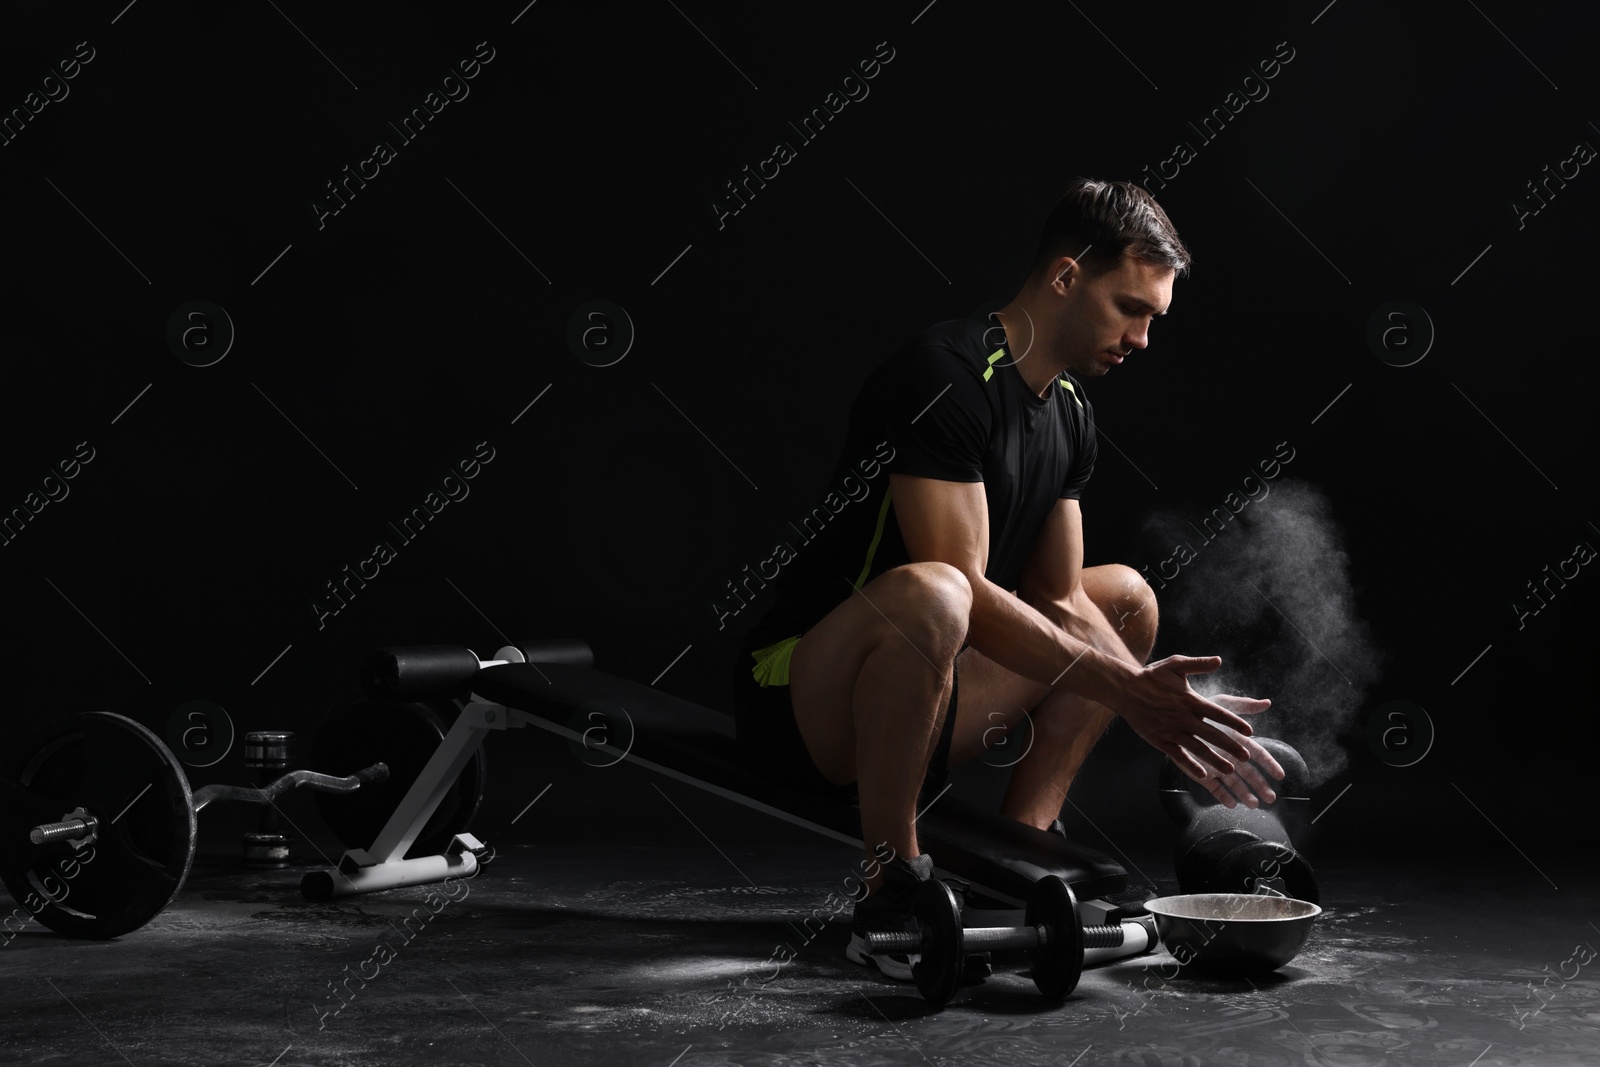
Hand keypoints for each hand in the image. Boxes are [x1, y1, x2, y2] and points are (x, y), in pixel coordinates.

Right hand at [1115, 655, 1280, 797]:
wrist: (1125, 690)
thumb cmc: (1152, 676)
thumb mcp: (1175, 664)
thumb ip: (1198, 663)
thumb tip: (1219, 660)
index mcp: (1189, 700)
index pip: (1217, 713)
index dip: (1234, 722)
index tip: (1249, 732)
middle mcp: (1182, 717)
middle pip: (1211, 735)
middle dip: (1230, 747)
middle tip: (1246, 757)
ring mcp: (1171, 731)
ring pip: (1197, 749)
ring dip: (1215, 761)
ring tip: (1231, 771)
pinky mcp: (1160, 741)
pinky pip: (1178, 756)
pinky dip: (1191, 766)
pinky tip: (1204, 776)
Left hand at [1179, 702, 1285, 808]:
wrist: (1173, 718)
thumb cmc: (1201, 709)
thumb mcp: (1222, 704)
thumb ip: (1243, 705)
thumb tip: (1267, 702)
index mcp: (1238, 742)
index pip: (1258, 755)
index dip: (1270, 765)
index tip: (1280, 775)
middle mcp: (1230, 756)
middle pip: (1249, 774)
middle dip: (1260, 786)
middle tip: (1270, 798)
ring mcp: (1217, 766)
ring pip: (1234, 783)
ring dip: (1244, 794)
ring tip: (1253, 805)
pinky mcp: (1202, 774)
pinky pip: (1214, 788)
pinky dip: (1223, 796)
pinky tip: (1232, 804)